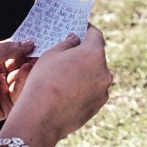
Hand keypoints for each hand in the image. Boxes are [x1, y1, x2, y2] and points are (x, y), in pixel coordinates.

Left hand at [0, 38, 33, 137]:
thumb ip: (6, 49)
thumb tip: (30, 42)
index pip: (14, 50)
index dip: (26, 44)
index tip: (41, 37)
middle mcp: (0, 74)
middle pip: (22, 63)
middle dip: (32, 56)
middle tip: (45, 49)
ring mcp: (4, 90)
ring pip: (24, 77)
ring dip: (29, 68)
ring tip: (33, 61)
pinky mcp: (8, 106)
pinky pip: (21, 93)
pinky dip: (25, 81)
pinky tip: (25, 72)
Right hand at [3, 26, 112, 146]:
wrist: (42, 116)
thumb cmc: (44, 81)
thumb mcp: (51, 55)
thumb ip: (67, 43)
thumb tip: (75, 38)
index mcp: (94, 53)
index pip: (95, 35)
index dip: (87, 30)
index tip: (80, 29)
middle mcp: (104, 71)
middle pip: (96, 56)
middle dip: (84, 54)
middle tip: (69, 54)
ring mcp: (103, 90)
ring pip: (95, 75)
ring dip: (85, 73)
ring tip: (66, 76)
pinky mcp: (99, 105)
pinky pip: (93, 91)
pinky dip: (84, 89)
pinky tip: (68, 92)